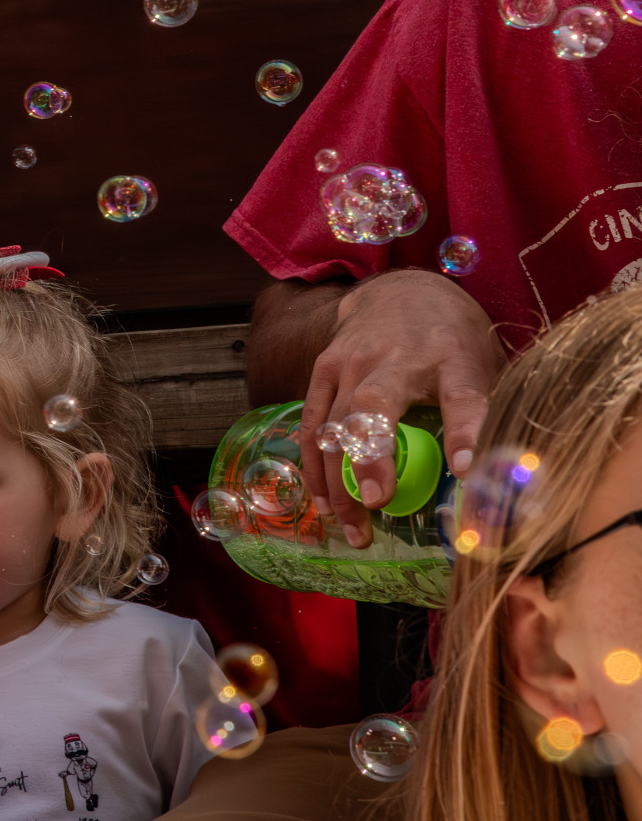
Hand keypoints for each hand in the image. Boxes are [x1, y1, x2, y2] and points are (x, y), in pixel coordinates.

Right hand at [300, 268, 503, 527]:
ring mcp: (350, 361)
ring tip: (355, 528)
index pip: (464, 395)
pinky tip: (325, 504)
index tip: (469, 470)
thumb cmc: (453, 340)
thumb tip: (506, 482)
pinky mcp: (322, 370)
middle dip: (371, 456)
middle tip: (378, 502)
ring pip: (335, 424)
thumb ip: (491, 414)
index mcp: (451, 357)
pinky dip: (315, 468)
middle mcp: (394, 356)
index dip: (468, 432)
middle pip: (374, 406)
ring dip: (340, 480)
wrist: (401, 291)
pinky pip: (312, 425)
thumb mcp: (486, 365)